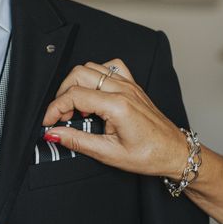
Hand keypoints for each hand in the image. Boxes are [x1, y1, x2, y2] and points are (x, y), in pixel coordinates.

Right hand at [42, 59, 188, 179]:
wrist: (175, 152)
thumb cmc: (148, 155)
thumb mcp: (108, 154)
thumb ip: (77, 141)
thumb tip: (53, 134)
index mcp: (117, 105)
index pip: (74, 95)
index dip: (54, 108)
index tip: (48, 123)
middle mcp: (123, 89)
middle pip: (79, 74)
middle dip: (62, 94)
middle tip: (61, 117)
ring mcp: (129, 85)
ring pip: (91, 68)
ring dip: (77, 85)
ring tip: (77, 109)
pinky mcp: (132, 86)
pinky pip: (109, 68)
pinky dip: (95, 76)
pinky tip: (94, 94)